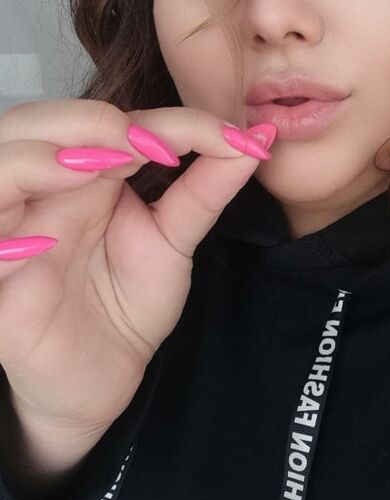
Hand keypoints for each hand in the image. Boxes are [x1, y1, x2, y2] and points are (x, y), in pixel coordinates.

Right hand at [0, 99, 272, 437]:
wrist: (101, 379)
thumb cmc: (126, 304)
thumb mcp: (172, 241)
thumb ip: (203, 189)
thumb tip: (255, 137)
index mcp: (82, 175)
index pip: (104, 121)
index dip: (163, 120)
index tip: (225, 137)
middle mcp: (39, 195)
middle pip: (29, 124)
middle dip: (85, 123)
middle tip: (141, 147)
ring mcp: (7, 236)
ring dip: (36, 160)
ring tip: (92, 171)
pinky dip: (1, 234)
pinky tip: (38, 245)